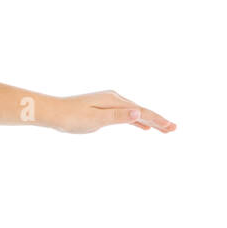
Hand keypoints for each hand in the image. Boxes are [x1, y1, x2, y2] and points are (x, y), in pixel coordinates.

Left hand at [53, 90, 174, 133]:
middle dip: (158, 120)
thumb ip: (117, 117)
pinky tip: (142, 127)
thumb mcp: (95, 120)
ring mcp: (108, 103)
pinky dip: (136, 120)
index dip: (157, 120)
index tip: (171, 127)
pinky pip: (125, 114)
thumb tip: (137, 112)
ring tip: (164, 129)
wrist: (52, 112)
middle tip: (174, 129)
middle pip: (141, 111)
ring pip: (134, 113)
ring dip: (149, 121)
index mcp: (114, 100)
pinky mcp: (103, 108)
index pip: (141, 112)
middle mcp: (113, 99)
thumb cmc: (71, 117)